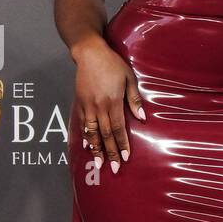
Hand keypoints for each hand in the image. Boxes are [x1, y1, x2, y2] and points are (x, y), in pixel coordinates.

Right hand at [73, 37, 144, 173]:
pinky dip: (85, 136)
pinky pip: (83, 124)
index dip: (122, 144)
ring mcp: (88, 105)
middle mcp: (99, 106)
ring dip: (96, 149)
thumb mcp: (129, 78)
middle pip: (105, 135)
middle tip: (114, 168)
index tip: (126, 157)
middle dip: (110, 152)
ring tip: (99, 163)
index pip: (118, 128)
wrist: (89, 53)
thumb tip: (142, 118)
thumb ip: (134, 99)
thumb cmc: (112, 64)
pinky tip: (86, 146)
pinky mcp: (80, 102)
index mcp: (113, 101)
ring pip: (92, 132)